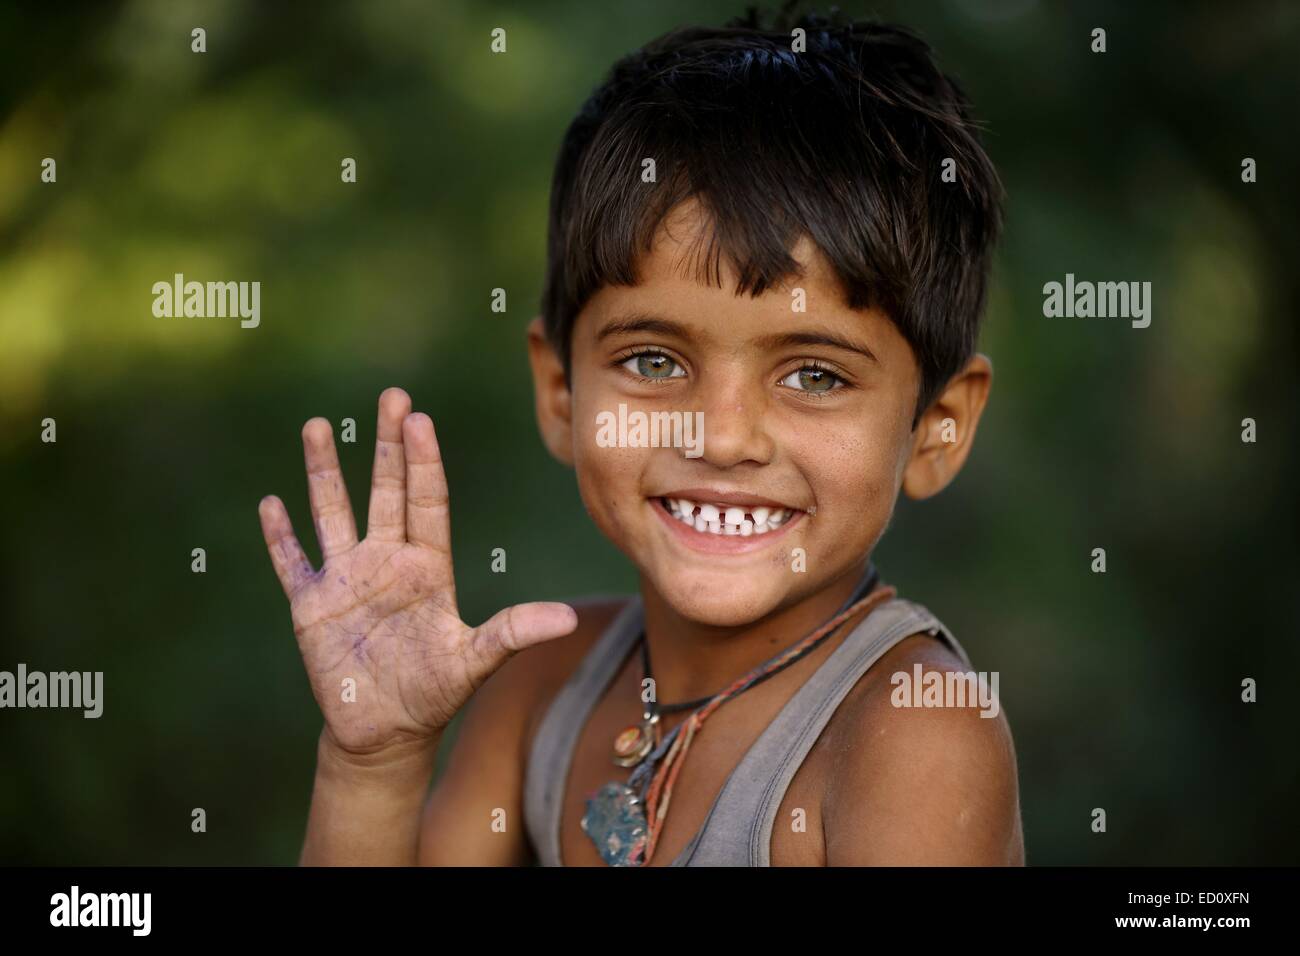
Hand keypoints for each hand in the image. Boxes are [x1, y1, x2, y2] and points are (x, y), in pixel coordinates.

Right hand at [258, 387, 576, 757]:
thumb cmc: (434, 692)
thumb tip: (568, 619)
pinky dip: (281, 537)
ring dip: (323, 472)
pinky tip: (270, 503)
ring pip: (332, 512)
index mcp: (427, 566)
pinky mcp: (312, 605)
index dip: (422, 461)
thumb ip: (513, 632)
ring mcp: (346, 578)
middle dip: (385, 444)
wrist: (387, 731)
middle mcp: (386, 561)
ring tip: (316, 425)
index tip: (419, 420)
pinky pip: (294, 563)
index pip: (426, 501)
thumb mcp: (475, 661)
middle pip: (384, 490)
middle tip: (392, 395)